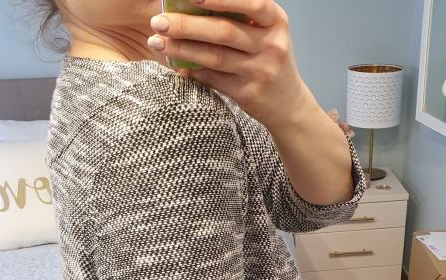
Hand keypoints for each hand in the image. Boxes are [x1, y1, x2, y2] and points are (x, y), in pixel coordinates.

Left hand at [148, 0, 307, 127]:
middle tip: (158, 21)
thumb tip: (194, 3)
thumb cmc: (269, 59)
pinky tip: (175, 66)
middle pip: (224, 31)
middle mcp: (271, 45)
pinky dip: (192, 72)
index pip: (250, 3)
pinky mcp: (247, 93)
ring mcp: (260, 71)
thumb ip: (241, 17)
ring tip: (157, 42)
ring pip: (214, 57)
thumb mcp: (266, 32)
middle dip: (187, 25)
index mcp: (275, 21)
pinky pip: (213, 80)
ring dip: (182, 49)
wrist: (288, 104)